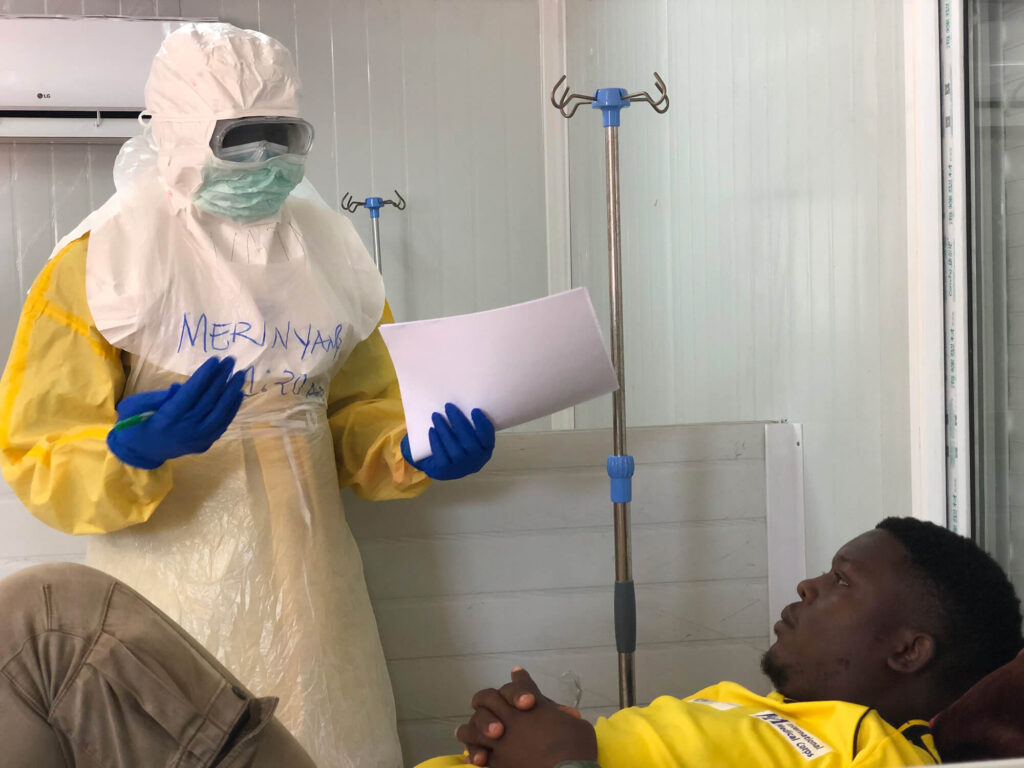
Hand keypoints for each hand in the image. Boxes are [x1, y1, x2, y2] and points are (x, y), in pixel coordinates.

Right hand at [107, 356, 245, 468]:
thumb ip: (156, 397)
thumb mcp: (135, 406)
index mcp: (167, 418)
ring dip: (232, 393)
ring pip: (219, 413)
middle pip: (208, 400)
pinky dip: (232, 409)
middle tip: (231, 361)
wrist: (140, 452)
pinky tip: (238, 394)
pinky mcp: (204, 443)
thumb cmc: (134, 422)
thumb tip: (179, 387)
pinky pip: (222, 425)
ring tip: (240, 375)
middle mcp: (185, 429)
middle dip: (221, 379)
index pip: (191, 393)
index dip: (204, 376)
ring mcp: (197, 438)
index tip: (216, 360)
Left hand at [401, 403, 494, 480]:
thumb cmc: (458, 445)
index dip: (483, 425)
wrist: (442, 467)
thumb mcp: (468, 437)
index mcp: (485, 451)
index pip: (487, 438)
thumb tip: (463, 400)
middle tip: (448, 406)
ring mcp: (460, 468)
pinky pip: (441, 456)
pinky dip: (436, 442)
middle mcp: (476, 462)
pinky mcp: (445, 471)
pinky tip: (432, 430)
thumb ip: (470, 425)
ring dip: (444, 430)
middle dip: (459, 422)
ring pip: (454, 449)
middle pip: (470, 443)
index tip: (474, 410)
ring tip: (436, 416)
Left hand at [456, 668, 595, 767]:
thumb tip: (565, 715)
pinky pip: (480, 756)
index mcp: (532, 704)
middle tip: (487, 703)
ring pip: (474, 728)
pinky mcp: (497, 763)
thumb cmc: (577, 747)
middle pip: (488, 698)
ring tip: (462, 731)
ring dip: (470, 728)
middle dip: (487, 698)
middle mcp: (511, 718)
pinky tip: (475, 757)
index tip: (517, 673)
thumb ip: (562, 716)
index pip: (521, 685)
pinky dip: (476, 755)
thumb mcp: (576, 724)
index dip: (520, 680)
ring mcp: (500, 741)